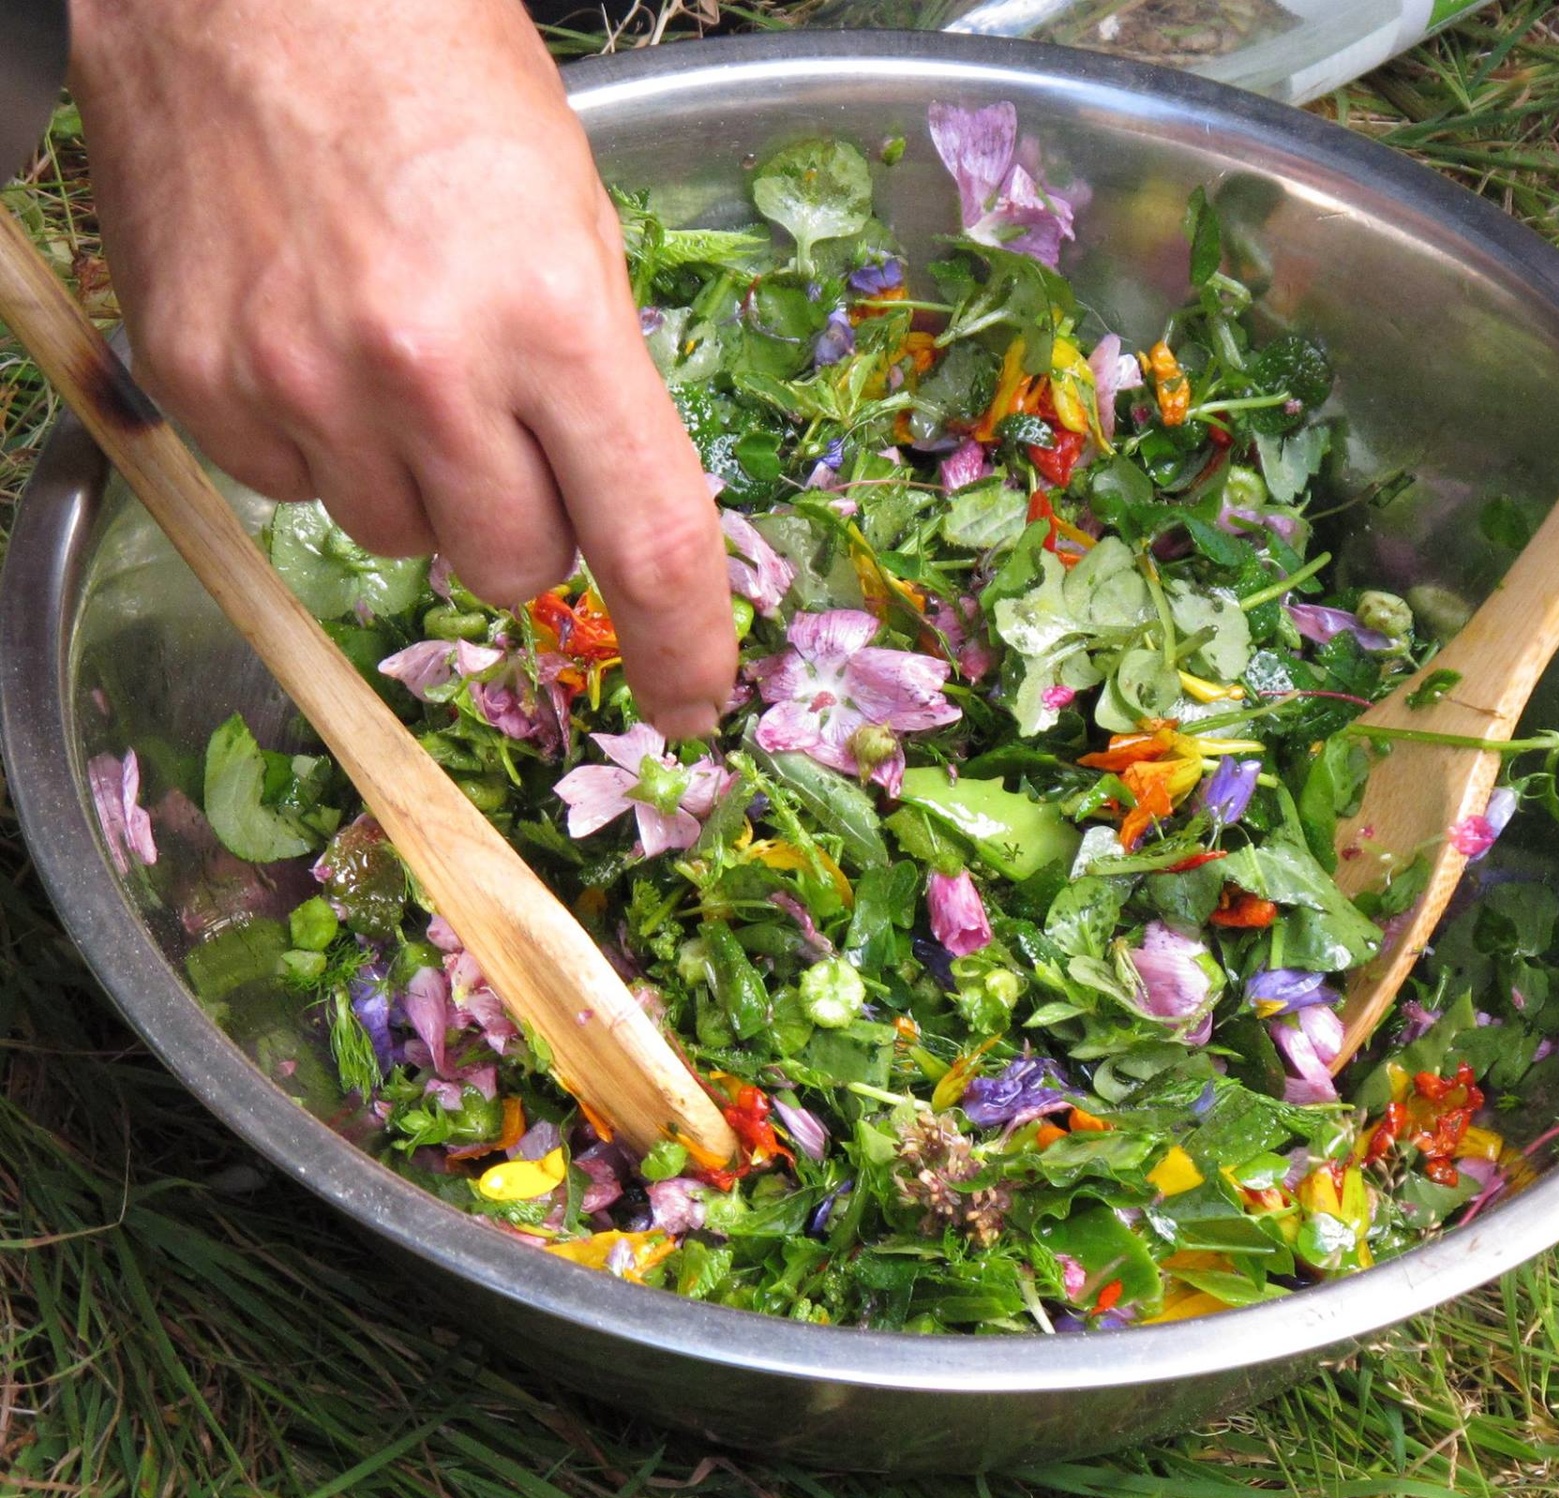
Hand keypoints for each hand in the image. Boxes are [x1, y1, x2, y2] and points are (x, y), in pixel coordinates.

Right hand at [67, 0, 736, 735]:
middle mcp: (427, 370)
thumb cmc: (434, 75)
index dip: (682, 644)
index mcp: (555, 318)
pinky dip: (324, 450)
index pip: (646, 539)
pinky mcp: (206, 386)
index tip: (694, 702)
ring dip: (423, 486)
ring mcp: (303, 384)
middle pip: (517, 568)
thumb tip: (608, 522)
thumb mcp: (572, 221)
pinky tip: (319, 345)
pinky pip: (297, 493)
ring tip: (399, 355)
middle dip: (531, 528)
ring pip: (404, 544)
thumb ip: (598, 385)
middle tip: (510, 428)